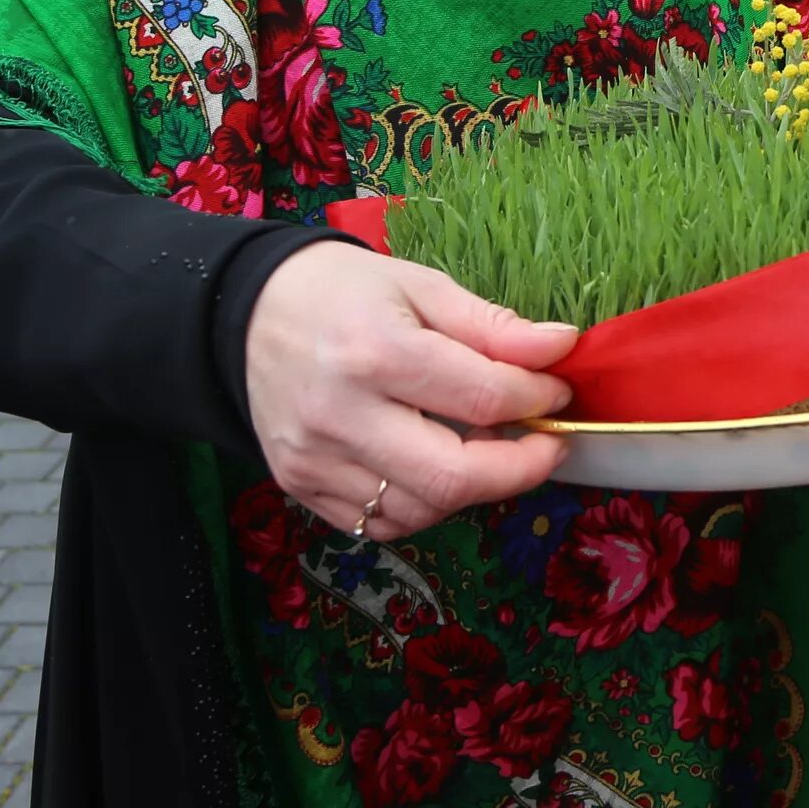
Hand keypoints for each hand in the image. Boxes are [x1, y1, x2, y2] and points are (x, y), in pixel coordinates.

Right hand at [245, 241, 577, 539]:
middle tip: (546, 443)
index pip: (481, 398)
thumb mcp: (422, 286)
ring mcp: (313, 459)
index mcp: (375, 352)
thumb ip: (493, 326)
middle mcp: (340, 415)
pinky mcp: (299, 485)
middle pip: (452, 476)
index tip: (558, 392)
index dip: (537, 399)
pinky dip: (424, 504)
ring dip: (473, 488)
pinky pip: (379, 522)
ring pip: (421, 509)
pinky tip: (439, 467)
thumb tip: (561, 348)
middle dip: (520, 468)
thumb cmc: (344, 291)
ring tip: (490, 449)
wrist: (246, 312)